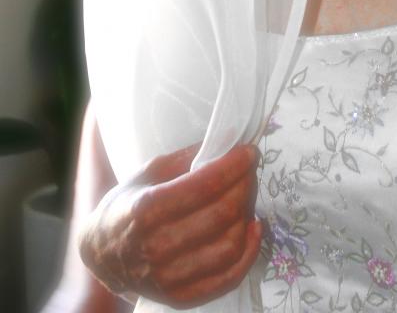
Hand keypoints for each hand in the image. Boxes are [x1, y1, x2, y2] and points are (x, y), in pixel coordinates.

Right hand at [77, 141, 261, 309]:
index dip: (234, 166)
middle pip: (222, 214)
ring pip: (230, 246)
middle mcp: (156, 247)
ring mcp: (169, 278)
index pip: (205, 186)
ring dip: (247, 215)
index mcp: (146, 209)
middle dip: (244, 185)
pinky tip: (253, 228)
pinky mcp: (180, 298)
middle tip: (249, 171)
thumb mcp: (149, 172)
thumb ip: (188, 157)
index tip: (248, 152)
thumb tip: (228, 140)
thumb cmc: (127, 205)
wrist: (101, 253)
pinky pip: (228, 278)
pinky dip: (249, 252)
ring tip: (246, 196)